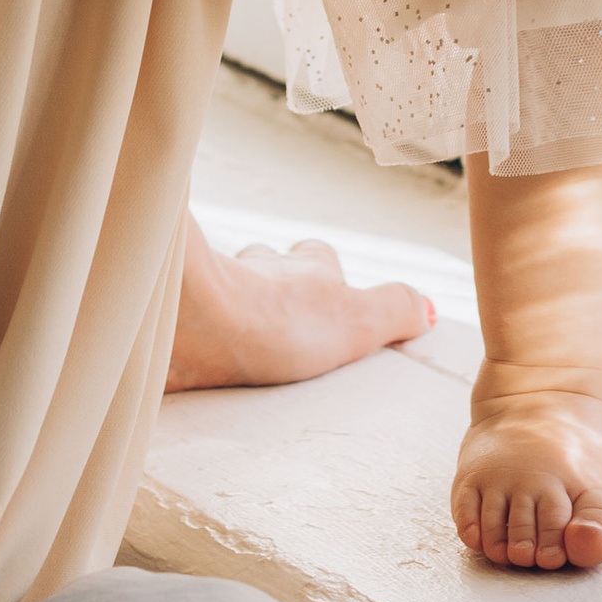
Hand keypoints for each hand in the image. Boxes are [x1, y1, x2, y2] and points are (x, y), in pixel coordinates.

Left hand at [164, 216, 434, 389]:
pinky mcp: (173, 316)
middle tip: (277, 309)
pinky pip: (182, 313)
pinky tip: (185, 343)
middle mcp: (258, 271)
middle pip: (268, 263)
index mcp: (304, 272)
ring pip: (223, 282)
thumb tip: (429, 307)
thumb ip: (393, 309)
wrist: (187, 324)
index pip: (320, 257)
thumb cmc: (272, 322)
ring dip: (228, 298)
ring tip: (229, 327)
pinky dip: (187, 324)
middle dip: (273, 280)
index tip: (329, 282)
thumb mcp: (354, 320)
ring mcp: (211, 288)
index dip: (325, 268)